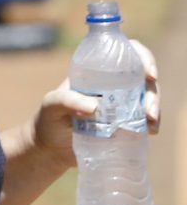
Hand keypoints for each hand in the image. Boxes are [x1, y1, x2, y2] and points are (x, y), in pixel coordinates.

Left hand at [29, 37, 161, 167]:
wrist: (50, 149)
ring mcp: (121, 105)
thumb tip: (94, 107)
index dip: (143, 57)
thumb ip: (67, 101)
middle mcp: (112, 85)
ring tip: (151, 125)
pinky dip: (152, 124)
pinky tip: (151, 132)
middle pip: (143, 79)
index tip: (149, 74)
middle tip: (149, 111)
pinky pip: (146, 120)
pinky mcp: (125, 125)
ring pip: (147, 99)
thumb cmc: (48, 120)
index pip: (125, 55)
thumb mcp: (51, 105)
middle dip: (152, 93)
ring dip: (155, 109)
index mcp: (96, 72)